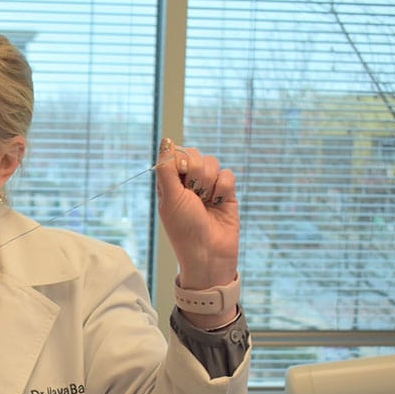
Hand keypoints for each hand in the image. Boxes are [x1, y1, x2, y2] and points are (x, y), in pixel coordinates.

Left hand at [155, 137, 238, 294]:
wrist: (209, 254)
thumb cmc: (184, 229)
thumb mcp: (170, 197)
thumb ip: (167, 168)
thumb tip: (166, 139)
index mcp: (170, 183)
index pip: (176, 153)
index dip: (181, 160)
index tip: (181, 176)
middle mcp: (187, 183)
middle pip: (195, 155)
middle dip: (196, 172)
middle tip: (194, 193)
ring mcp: (208, 187)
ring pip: (213, 162)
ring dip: (209, 182)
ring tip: (206, 201)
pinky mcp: (227, 193)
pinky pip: (228, 174)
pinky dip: (223, 187)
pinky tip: (219, 202)